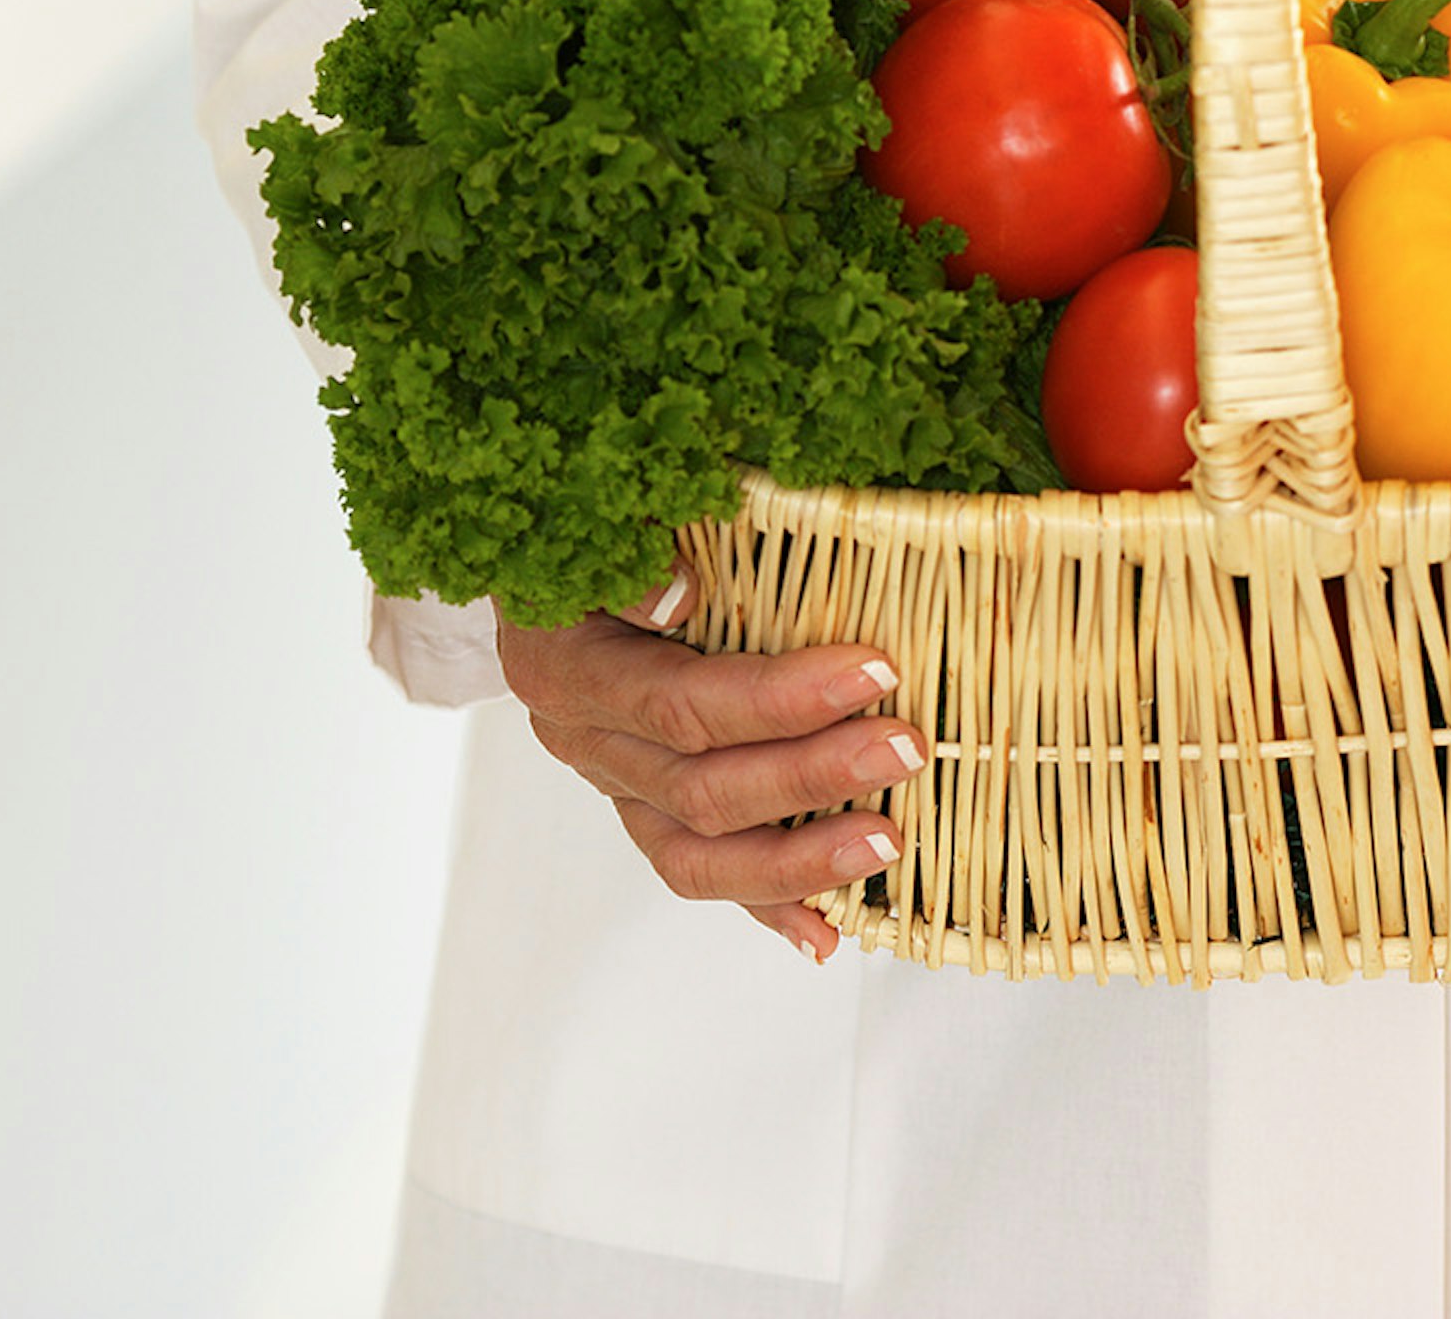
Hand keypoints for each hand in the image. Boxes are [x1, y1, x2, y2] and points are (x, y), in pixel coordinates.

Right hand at [495, 564, 925, 961]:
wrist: (543, 560)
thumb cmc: (597, 526)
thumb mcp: (607, 517)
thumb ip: (635, 549)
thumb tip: (677, 592)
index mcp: (567, 668)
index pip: (680, 703)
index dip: (778, 699)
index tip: (874, 671)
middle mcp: (583, 740)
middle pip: (700, 788)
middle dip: (812, 776)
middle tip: (907, 749)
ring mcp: (615, 787)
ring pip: (698, 855)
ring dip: (799, 857)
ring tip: (887, 844)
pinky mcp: (646, 813)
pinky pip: (704, 873)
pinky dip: (768, 905)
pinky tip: (829, 933)